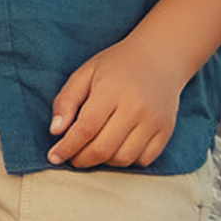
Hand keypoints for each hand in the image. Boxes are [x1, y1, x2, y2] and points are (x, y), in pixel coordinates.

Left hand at [48, 36, 187, 167]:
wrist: (159, 58)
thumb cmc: (116, 66)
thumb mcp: (84, 74)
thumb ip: (66, 101)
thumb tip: (55, 131)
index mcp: (112, 91)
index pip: (86, 128)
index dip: (67, 147)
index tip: (54, 156)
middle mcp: (136, 109)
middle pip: (103, 148)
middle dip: (81, 159)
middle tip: (71, 156)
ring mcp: (155, 122)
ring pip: (123, 159)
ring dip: (102, 162)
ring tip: (92, 149)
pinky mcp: (167, 131)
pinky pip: (144, 160)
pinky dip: (126, 161)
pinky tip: (115, 149)